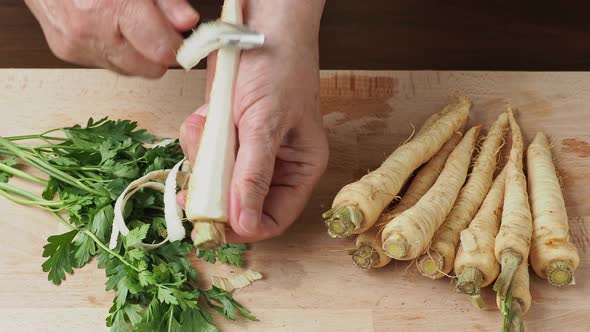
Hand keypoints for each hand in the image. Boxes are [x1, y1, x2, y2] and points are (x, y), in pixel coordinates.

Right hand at [24, 0, 198, 77]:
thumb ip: (167, 1)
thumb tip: (187, 23)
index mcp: (111, 7)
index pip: (161, 50)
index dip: (177, 48)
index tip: (183, 43)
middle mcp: (91, 29)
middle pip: (147, 68)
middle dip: (158, 54)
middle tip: (157, 31)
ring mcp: (76, 44)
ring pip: (128, 70)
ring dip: (135, 54)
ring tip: (128, 24)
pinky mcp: (67, 52)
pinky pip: (106, 64)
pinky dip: (114, 51)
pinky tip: (109, 28)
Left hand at [178, 1, 328, 242]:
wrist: (259, 24)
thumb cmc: (277, 68)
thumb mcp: (265, 124)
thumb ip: (253, 175)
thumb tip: (246, 225)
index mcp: (299, 168)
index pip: (273, 218)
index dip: (243, 228)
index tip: (210, 224)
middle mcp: (276, 165)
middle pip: (238, 203)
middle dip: (214, 187)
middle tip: (197, 173)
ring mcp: (248, 149)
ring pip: (215, 179)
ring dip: (202, 157)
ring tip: (206, 126)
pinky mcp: (227, 133)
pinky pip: (203, 153)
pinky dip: (197, 137)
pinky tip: (204, 115)